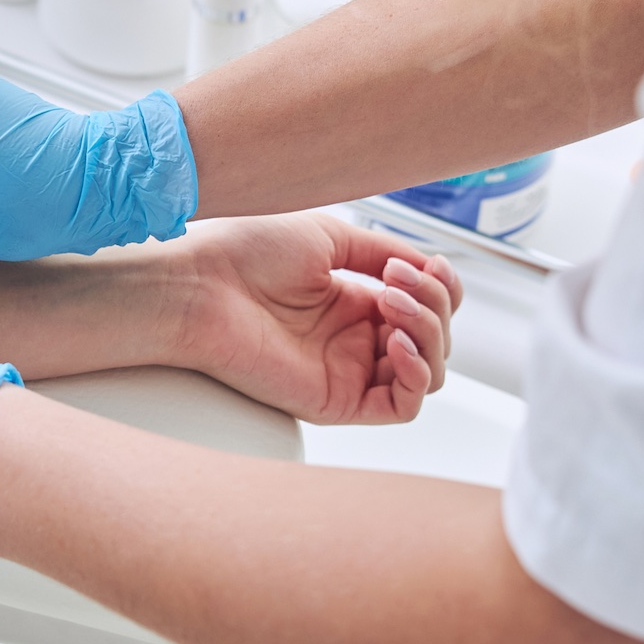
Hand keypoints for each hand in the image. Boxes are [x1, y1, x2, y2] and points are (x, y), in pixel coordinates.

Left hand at [172, 215, 459, 425]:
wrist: (201, 284)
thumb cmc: (245, 253)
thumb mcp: (331, 237)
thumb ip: (387, 252)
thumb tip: (431, 267)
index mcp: (353, 301)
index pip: (427, 308)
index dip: (442, 288)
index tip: (426, 265)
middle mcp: (354, 339)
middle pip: (435, 338)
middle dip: (433, 305)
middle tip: (396, 282)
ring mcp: (348, 371)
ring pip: (428, 371)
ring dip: (428, 333)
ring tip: (390, 303)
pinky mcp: (337, 401)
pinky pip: (401, 406)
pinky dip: (417, 376)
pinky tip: (397, 343)